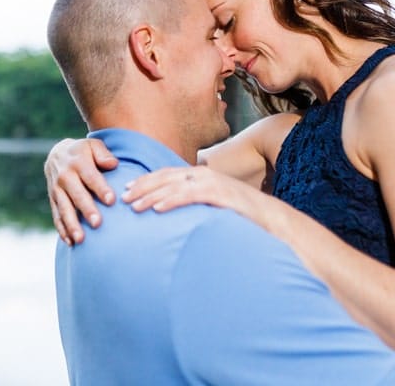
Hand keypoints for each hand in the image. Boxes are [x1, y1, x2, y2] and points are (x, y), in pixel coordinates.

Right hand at [45, 138, 117, 245]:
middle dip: (87, 210)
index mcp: (78, 162)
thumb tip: (113, 164)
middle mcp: (65, 177)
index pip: (90, 177)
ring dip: (72, 224)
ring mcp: (56, 190)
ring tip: (81, 239)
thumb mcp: (93, 146)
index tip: (111, 201)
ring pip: (64, 209)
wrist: (57, 154)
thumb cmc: (83, 152)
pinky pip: (56, 216)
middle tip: (97, 223)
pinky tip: (71, 242)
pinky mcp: (52, 200)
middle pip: (77, 195)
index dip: (100, 188)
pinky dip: (62, 230)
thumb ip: (103, 154)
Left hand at [122, 166, 263, 223]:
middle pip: (165, 178)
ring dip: (151, 196)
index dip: (145, 182)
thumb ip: (193, 204)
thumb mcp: (211, 205)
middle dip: (142, 187)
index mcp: (199, 175)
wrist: (270, 218)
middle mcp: (202, 175)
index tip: (128, 190)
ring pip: (173, 186)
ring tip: (135, 206)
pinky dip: (172, 201)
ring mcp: (211, 183)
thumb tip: (172, 214)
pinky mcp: (219, 194)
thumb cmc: (239, 215)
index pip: (165, 175)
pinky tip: (158, 209)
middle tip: (124, 198)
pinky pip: (190, 196)